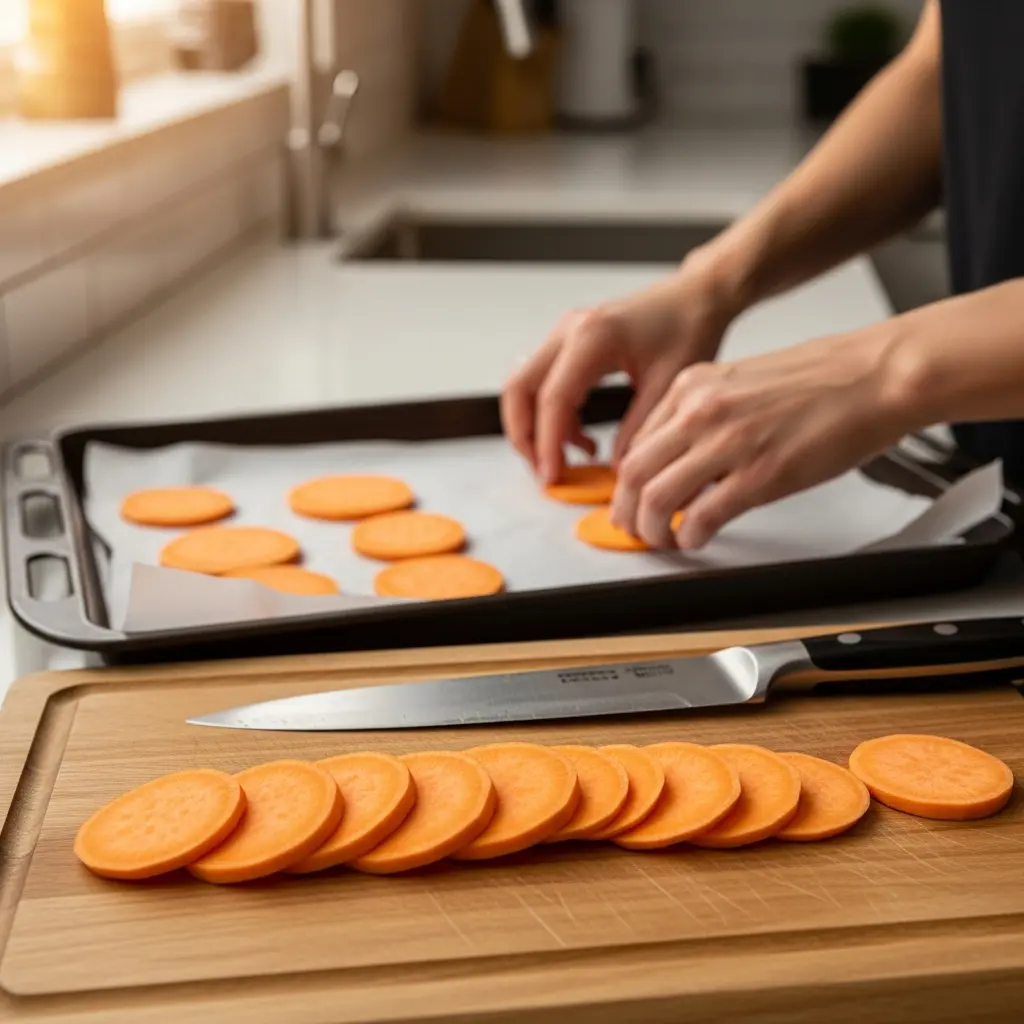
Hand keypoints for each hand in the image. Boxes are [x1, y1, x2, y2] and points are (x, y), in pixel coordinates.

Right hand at [500, 260, 733, 483]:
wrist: (695, 297)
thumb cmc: (689, 327)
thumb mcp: (670, 384)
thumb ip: (638, 428)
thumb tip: (615, 467)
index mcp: (592, 337)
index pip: (553, 399)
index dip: (547, 444)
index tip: (552, 476)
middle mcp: (569, 331)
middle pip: (519, 388)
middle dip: (524, 436)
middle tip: (544, 471)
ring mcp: (565, 335)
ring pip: (525, 386)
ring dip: (533, 427)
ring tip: (564, 460)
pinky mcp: (569, 343)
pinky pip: (543, 383)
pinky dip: (551, 416)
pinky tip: (580, 438)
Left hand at [610, 328, 914, 549]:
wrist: (874, 376)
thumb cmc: (821, 381)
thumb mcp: (741, 383)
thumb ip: (704, 415)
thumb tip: (680, 456)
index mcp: (692, 386)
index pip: (636, 443)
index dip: (628, 483)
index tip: (633, 500)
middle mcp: (700, 410)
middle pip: (634, 474)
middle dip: (627, 512)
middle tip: (636, 529)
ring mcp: (727, 443)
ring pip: (656, 498)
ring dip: (653, 530)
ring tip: (665, 541)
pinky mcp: (759, 474)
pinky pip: (702, 517)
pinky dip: (691, 536)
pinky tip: (697, 540)